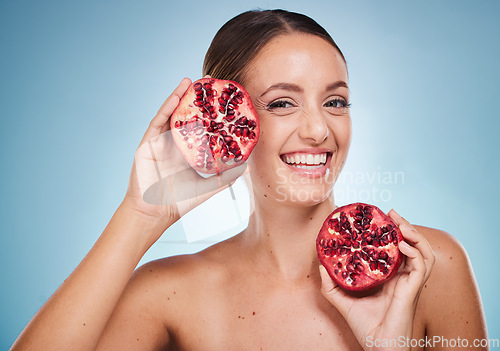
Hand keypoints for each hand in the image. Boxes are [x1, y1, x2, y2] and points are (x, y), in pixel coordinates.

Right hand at [124, 77, 246, 230]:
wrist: (154, 214)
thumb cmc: (178, 204)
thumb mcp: (208, 188)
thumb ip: (226, 177)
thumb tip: (247, 166)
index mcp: (187, 153)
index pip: (199, 129)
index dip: (209, 115)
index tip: (221, 102)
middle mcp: (174, 145)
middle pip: (185, 117)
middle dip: (195, 101)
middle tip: (207, 84)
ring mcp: (160, 142)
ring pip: (171, 115)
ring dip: (180, 97)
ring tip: (191, 82)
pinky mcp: (147, 143)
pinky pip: (158, 121)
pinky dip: (167, 107)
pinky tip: (176, 95)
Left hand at [319, 209, 434, 350]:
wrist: (378, 347)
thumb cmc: (365, 328)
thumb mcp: (343, 301)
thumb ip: (332, 285)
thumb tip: (321, 265)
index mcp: (391, 278)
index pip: (396, 250)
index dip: (392, 233)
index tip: (380, 218)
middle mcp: (403, 278)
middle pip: (412, 246)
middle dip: (405, 226)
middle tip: (391, 213)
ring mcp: (410, 283)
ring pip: (423, 252)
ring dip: (415, 234)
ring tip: (400, 223)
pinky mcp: (414, 290)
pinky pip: (422, 266)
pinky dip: (415, 251)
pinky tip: (402, 244)